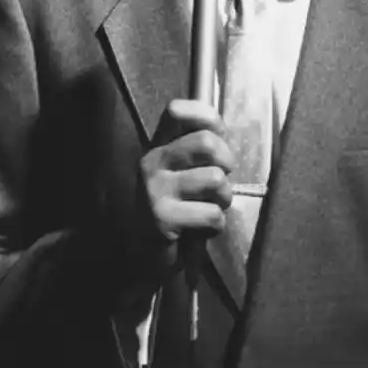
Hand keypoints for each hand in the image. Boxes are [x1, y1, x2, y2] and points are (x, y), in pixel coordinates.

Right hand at [137, 99, 233, 265]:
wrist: (141, 257)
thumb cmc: (174, 209)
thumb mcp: (183, 172)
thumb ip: (200, 150)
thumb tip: (222, 130)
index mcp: (158, 145)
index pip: (177, 110)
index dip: (207, 118)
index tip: (218, 138)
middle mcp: (152, 160)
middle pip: (207, 142)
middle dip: (226, 165)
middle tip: (219, 184)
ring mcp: (155, 188)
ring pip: (215, 180)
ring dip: (222, 201)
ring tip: (208, 210)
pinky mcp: (161, 218)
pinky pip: (212, 215)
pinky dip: (215, 227)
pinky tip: (199, 231)